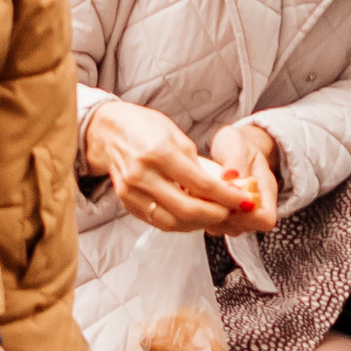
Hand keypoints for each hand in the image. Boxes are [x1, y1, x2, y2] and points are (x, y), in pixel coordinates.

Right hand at [80, 93, 261, 232]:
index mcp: (159, 153)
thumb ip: (196, 163)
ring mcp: (131, 191)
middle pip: (186, 208)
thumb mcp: (176, 135)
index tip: (242, 200)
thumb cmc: (144, 127)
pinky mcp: (126, 202)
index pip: (200, 183)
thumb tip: (221, 186)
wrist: (108, 130)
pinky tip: (192, 217)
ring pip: (171, 221)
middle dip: (215, 214)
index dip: (226, 196)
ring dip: (197, 223)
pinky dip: (179, 222)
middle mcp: (142, 174)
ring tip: (214, 215)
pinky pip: (157, 221)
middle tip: (231, 211)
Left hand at [209, 118, 280, 230]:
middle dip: (226, 215)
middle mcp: (256, 205)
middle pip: (246, 227)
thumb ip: (236, 160)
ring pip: (229, 229)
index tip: (230, 200)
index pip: (266, 219)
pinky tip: (199, 197)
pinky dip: (205, 214)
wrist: (231, 148)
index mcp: (266, 189)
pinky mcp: (225, 214)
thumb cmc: (237, 145)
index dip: (248, 216)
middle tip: (211, 195)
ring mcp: (240, 212)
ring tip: (204, 194)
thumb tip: (230, 176)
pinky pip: (215, 225)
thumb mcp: (238, 145)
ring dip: (214, 216)